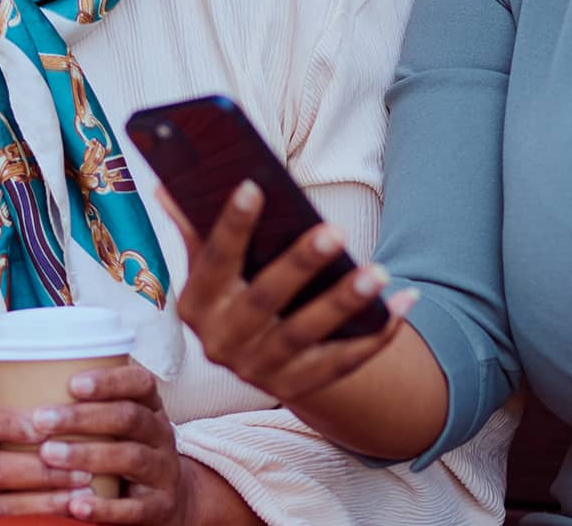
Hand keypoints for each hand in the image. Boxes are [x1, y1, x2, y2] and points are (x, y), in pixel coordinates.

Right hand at [0, 399, 107, 519]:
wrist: (7, 519)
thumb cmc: (28, 478)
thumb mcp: (22, 450)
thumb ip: (42, 430)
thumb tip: (95, 396)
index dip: (8, 424)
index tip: (45, 427)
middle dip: (42, 470)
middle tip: (84, 469)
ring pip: (2, 505)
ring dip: (48, 499)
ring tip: (85, 493)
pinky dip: (43, 520)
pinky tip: (71, 515)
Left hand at [41, 365, 202, 523]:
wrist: (168, 500)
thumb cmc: (126, 454)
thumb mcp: (119, 427)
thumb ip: (89, 408)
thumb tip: (23, 385)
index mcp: (151, 409)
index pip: (140, 383)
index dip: (109, 381)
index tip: (72, 384)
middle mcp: (161, 436)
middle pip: (129, 418)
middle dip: (84, 417)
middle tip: (41, 420)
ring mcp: (164, 471)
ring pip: (131, 457)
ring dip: (88, 455)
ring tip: (49, 455)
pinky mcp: (160, 506)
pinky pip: (134, 508)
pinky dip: (104, 507)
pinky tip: (75, 506)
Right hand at [159, 181, 415, 402]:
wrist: (259, 360)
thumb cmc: (237, 292)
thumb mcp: (210, 269)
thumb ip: (195, 229)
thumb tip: (167, 184)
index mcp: (196, 305)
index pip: (212, 261)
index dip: (231, 226)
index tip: (254, 185)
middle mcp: (222, 343)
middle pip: (264, 300)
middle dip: (299, 265)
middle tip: (334, 232)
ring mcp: (260, 369)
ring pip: (306, 334)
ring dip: (342, 303)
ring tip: (378, 272)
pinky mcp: (298, 387)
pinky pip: (344, 361)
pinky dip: (376, 334)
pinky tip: (404, 302)